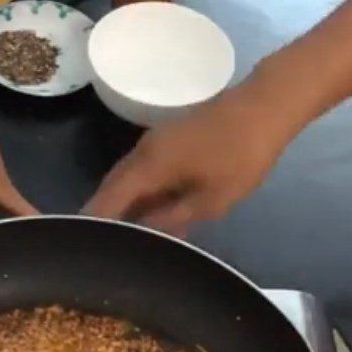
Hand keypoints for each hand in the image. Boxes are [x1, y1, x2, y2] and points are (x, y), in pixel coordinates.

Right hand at [83, 84, 292, 232]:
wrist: (267, 104)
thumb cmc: (242, 155)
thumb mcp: (211, 201)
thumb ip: (173, 218)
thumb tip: (144, 232)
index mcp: (148, 167)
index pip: (108, 201)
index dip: (94, 224)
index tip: (84, 246)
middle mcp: (142, 152)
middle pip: (111, 188)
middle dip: (103, 215)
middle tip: (98, 245)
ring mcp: (154, 142)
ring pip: (126, 179)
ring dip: (121, 204)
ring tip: (122, 233)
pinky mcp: (167, 139)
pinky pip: (141, 171)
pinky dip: (137, 192)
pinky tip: (148, 212)